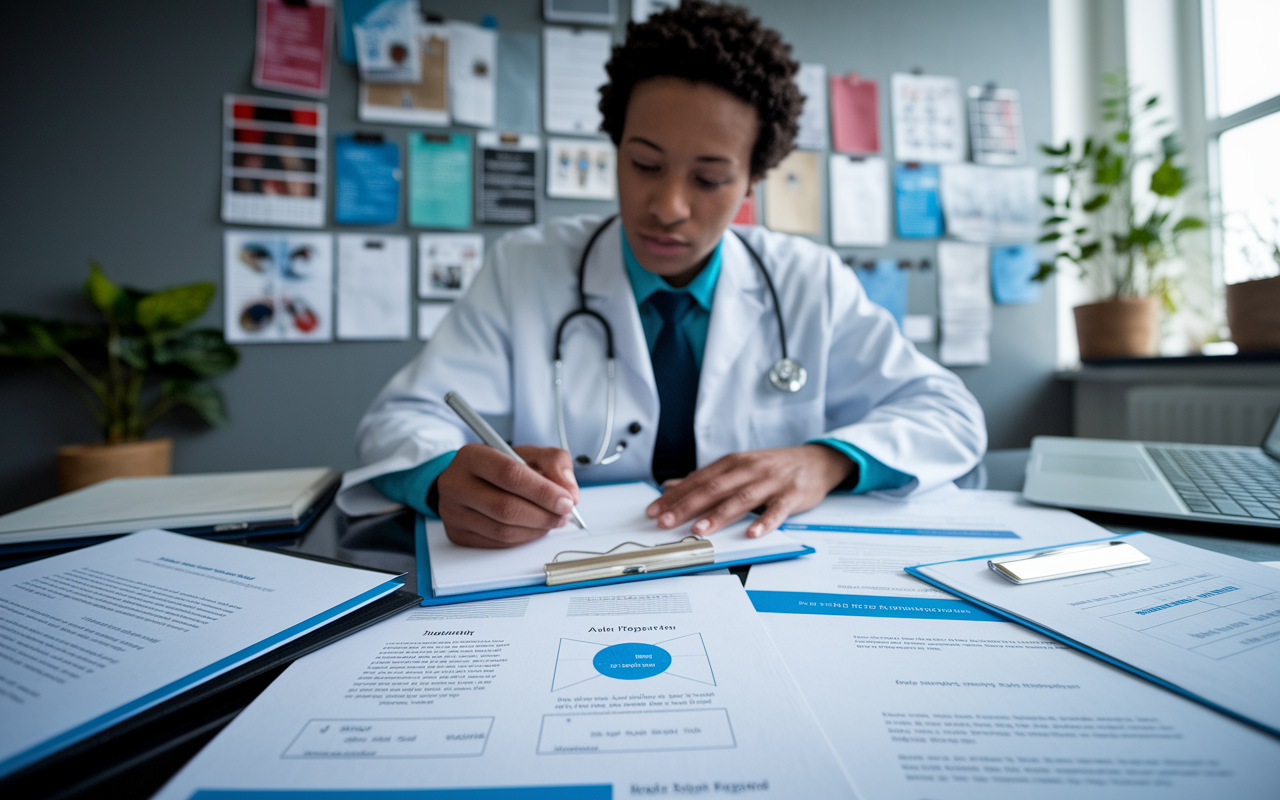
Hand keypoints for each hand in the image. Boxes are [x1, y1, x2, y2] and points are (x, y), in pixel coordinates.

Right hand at [437, 444, 579, 547]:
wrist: (468, 481)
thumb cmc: (500, 467)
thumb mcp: (529, 454)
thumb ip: (554, 463)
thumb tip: (569, 490)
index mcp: (472, 456)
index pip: (509, 475)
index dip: (543, 491)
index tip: (566, 500)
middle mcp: (456, 484)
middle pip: (505, 507)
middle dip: (543, 514)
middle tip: (563, 514)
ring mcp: (453, 512)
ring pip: (502, 531)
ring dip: (536, 530)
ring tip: (552, 521)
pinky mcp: (457, 534)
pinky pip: (497, 543)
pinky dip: (522, 539)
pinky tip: (534, 528)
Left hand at [645, 445, 853, 537]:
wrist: (816, 461)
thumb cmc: (774, 466)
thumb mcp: (738, 467)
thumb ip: (706, 478)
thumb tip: (671, 486)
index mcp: (733, 463)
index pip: (697, 480)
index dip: (674, 496)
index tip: (654, 510)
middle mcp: (749, 470)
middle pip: (713, 489)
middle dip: (687, 506)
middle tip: (666, 521)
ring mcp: (771, 482)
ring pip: (741, 499)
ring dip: (719, 515)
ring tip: (699, 529)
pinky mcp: (792, 495)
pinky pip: (777, 510)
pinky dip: (764, 522)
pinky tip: (752, 533)